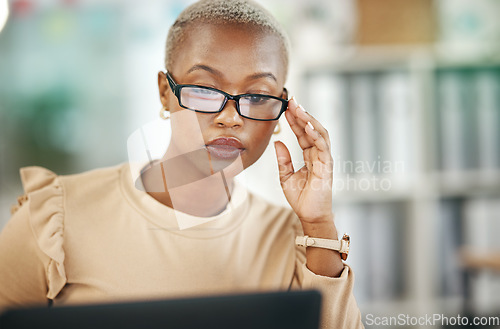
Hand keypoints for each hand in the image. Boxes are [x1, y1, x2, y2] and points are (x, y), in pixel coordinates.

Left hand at [274, 97, 333, 224]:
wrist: (309, 215)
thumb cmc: (301, 197)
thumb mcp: (285, 175)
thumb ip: (283, 158)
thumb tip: (277, 141)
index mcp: (310, 155)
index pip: (302, 133)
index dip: (295, 120)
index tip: (286, 106)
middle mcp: (319, 154)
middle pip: (311, 129)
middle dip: (302, 114)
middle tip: (292, 100)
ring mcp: (324, 159)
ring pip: (319, 133)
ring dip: (309, 120)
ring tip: (298, 108)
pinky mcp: (327, 165)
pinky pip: (322, 146)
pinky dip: (315, 134)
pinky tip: (307, 125)